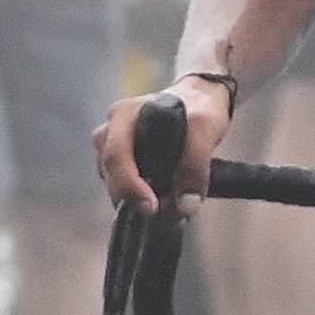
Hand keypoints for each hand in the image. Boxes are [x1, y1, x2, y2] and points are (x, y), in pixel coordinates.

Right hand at [94, 76, 230, 212]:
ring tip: (170, 210)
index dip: (128, 184)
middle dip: (133, 199)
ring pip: (115, 184)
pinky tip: (166, 204)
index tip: (151, 206)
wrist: (201, 99)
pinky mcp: (125, 163)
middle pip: (110, 174)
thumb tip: (185, 206)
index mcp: (123, 116)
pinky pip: (125, 186)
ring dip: (138, 201)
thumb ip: (196, 164)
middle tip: (164, 215)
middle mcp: (111, 132)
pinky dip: (142, 198)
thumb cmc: (198, 107)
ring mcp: (115, 148)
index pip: (115, 155)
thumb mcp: (205, 128)